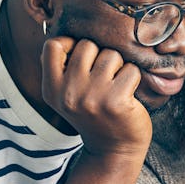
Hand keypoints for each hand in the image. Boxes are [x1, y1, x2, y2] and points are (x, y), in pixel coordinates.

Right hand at [41, 37, 151, 158]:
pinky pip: (130, 69)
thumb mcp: (67, 95)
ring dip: (119, 68)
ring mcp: (92, 97)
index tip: (83, 60)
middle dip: (100, 57)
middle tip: (104, 80)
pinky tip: (128, 96)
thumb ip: (64, 67)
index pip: (52, 45)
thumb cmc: (95, 114)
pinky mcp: (116, 101)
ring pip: (111, 55)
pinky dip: (133, 79)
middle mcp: (68, 93)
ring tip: (115, 88)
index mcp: (51, 89)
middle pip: (87, 45)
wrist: (114, 151)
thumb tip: (69, 32)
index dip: (70, 44)